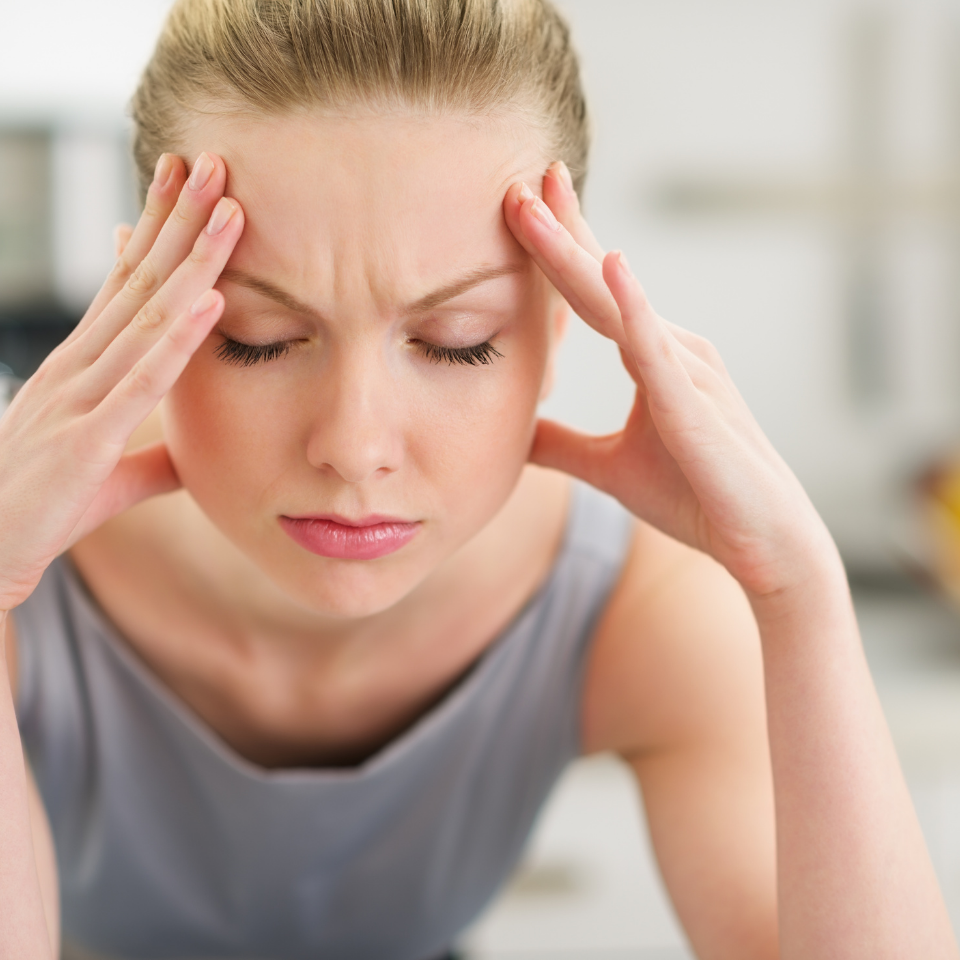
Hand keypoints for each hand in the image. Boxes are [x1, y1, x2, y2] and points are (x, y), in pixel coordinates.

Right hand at [0, 152, 243, 611]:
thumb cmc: (43, 507)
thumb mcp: (110, 470)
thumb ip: (155, 453)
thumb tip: (192, 447)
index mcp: (85, 367)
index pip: (128, 284)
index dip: (161, 233)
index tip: (189, 186)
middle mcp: (81, 366)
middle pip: (139, 280)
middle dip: (179, 220)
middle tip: (214, 162)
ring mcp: (81, 395)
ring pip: (147, 314)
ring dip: (191, 259)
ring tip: (228, 208)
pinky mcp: (88, 436)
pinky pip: (143, 378)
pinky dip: (179, 337)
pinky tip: (211, 299)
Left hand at [504, 164, 833, 598]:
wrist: (761, 543)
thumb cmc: (694, 498)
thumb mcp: (607, 468)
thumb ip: (562, 444)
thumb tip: (515, 432)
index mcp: (652, 357)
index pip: (594, 293)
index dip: (560, 248)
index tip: (525, 204)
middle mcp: (671, 349)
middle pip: (602, 282)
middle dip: (560, 229)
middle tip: (520, 181)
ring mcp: (687, 371)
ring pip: (619, 304)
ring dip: (576, 253)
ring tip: (539, 203)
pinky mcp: (696, 407)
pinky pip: (657, 352)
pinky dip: (635, 310)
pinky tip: (615, 267)